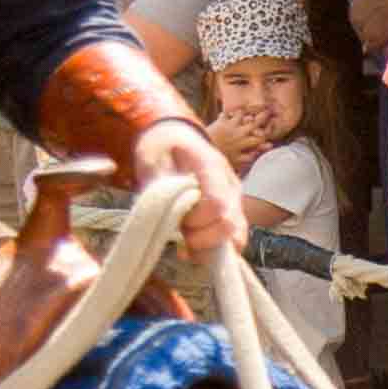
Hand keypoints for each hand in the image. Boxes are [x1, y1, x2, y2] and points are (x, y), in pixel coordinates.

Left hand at [125, 117, 250, 264]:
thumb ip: (160, 181)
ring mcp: (235, 200)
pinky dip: (215, 250)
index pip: (217, 204)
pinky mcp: (233, 212)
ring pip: (237, 236)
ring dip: (210, 248)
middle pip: (231, 225)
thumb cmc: (163, 147)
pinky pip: (233, 239)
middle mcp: (230, 186)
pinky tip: (193, 249)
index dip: (197, 221)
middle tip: (181, 235)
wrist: (178, 138)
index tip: (177, 221)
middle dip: (204, 239)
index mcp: (212, 168)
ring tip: (186, 245)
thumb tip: (167, 207)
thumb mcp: (151, 156)